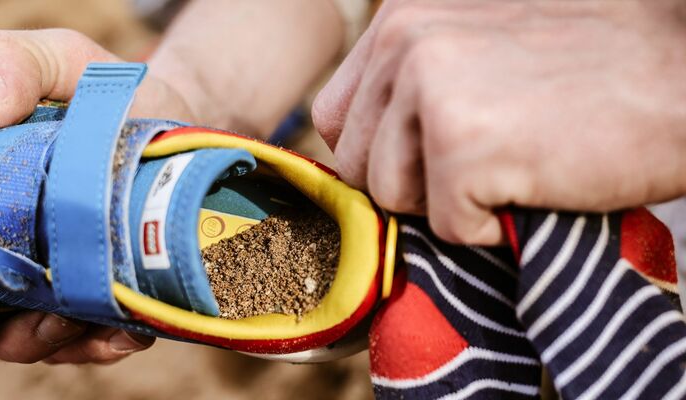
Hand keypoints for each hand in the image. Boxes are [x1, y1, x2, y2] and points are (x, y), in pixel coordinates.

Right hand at [0, 28, 189, 362]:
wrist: (175, 113)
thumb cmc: (100, 90)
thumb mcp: (54, 59)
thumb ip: (8, 62)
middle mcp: (5, 254)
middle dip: (6, 338)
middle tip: (45, 323)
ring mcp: (58, 280)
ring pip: (42, 341)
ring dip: (61, 343)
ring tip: (93, 322)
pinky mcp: (107, 292)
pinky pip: (99, 338)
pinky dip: (109, 341)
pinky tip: (130, 329)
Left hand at [313, 0, 685, 243]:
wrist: (681, 75)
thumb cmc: (589, 68)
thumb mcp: (477, 45)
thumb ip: (409, 82)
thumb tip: (356, 146)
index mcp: (400, 19)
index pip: (335, 119)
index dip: (379, 154)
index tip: (429, 158)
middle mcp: (404, 43)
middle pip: (356, 164)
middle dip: (412, 184)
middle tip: (484, 160)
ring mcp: (429, 90)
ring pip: (389, 199)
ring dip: (448, 203)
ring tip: (510, 165)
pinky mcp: (462, 143)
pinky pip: (444, 227)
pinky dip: (490, 226)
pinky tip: (532, 183)